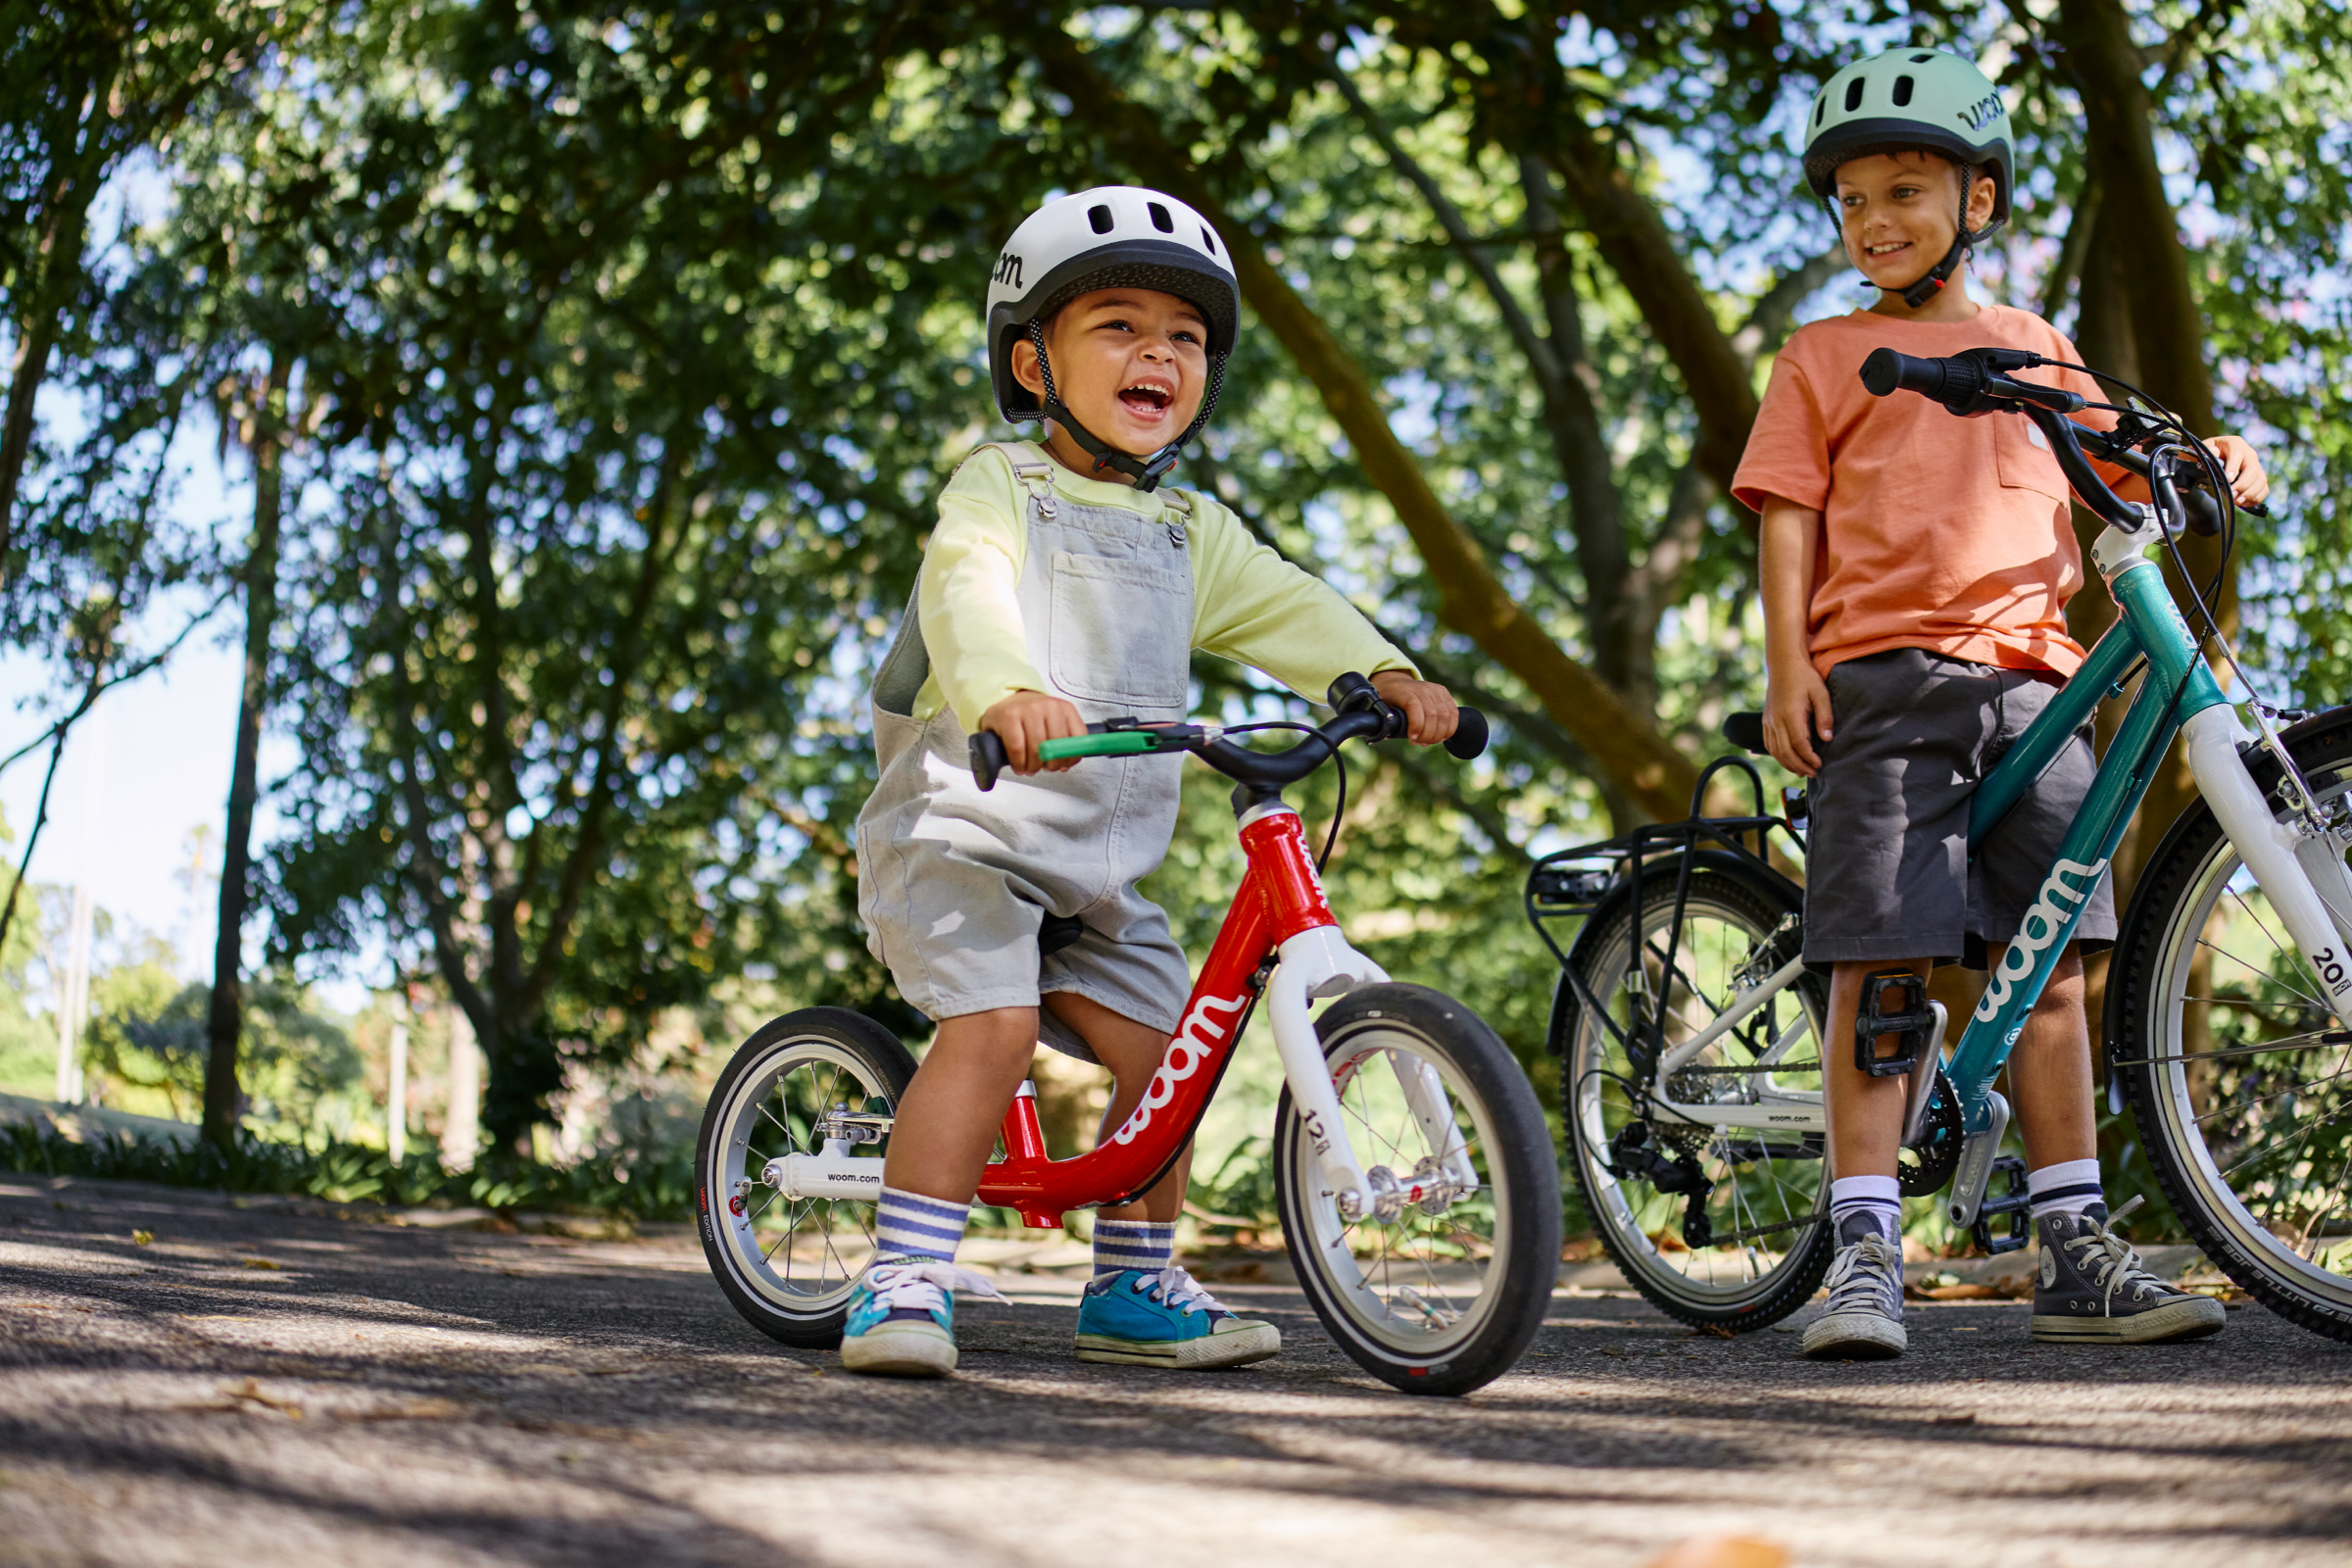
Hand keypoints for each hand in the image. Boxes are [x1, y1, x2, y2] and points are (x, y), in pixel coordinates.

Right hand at [978, 689, 1084, 773]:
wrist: (1007, 701)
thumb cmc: (1033, 718)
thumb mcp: (1055, 723)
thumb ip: (1066, 741)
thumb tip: (1065, 765)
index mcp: (1065, 708)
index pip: (1077, 737)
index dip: (1071, 757)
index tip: (1063, 765)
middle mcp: (1048, 706)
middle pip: (1055, 745)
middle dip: (1050, 764)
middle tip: (1043, 768)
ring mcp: (1028, 709)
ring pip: (1035, 748)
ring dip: (1033, 766)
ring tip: (1030, 768)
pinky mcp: (1009, 717)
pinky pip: (1017, 748)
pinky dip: (1019, 763)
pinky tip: (1019, 767)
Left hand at [1371, 670, 1459, 745]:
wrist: (1395, 682)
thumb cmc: (1387, 698)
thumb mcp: (1379, 707)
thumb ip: (1382, 720)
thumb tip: (1386, 735)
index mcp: (1404, 691)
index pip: (1415, 707)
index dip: (1416, 726)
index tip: (1412, 740)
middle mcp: (1421, 688)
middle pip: (1433, 714)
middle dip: (1428, 735)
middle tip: (1421, 743)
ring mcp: (1434, 689)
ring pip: (1445, 715)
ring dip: (1439, 734)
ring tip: (1429, 742)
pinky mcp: (1443, 692)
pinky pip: (1453, 712)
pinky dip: (1450, 727)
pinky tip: (1442, 737)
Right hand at [1763, 662, 1832, 778]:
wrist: (1783, 664)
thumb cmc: (1805, 677)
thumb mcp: (1820, 693)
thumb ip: (1825, 716)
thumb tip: (1827, 739)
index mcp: (1790, 714)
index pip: (1798, 743)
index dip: (1809, 758)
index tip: (1820, 764)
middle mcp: (1776, 720)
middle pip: (1785, 751)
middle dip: (1799, 766)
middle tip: (1813, 773)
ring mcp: (1768, 721)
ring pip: (1775, 751)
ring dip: (1788, 764)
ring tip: (1802, 771)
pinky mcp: (1766, 720)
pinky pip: (1769, 744)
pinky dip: (1778, 756)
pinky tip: (1788, 760)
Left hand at [2206, 435, 2269, 507]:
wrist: (2214, 456)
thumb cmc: (2206, 453)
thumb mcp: (2201, 449)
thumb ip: (2205, 451)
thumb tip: (2213, 452)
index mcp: (2234, 443)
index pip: (2237, 454)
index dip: (2234, 467)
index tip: (2228, 480)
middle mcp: (2248, 453)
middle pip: (2252, 469)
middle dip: (2243, 485)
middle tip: (2232, 496)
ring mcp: (2255, 465)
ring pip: (2261, 479)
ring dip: (2251, 493)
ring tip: (2237, 502)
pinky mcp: (2258, 476)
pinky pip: (2264, 487)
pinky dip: (2257, 497)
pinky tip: (2244, 503)